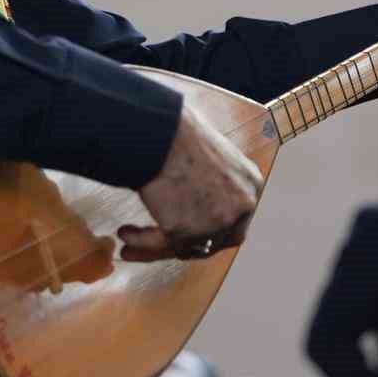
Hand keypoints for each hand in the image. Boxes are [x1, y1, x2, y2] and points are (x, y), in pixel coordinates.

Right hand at [118, 105, 260, 261]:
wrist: (160, 130)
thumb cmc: (178, 135)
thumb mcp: (213, 158)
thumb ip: (216, 185)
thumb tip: (198, 208)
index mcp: (251, 184)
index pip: (234, 222)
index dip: (208, 230)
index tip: (186, 232)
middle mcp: (241, 206)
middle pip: (214, 240)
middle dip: (184, 243)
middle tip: (160, 241)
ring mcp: (216, 220)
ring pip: (185, 246)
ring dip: (154, 245)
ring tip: (130, 238)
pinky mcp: (186, 230)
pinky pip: (160, 244)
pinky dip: (141, 242)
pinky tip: (126, 235)